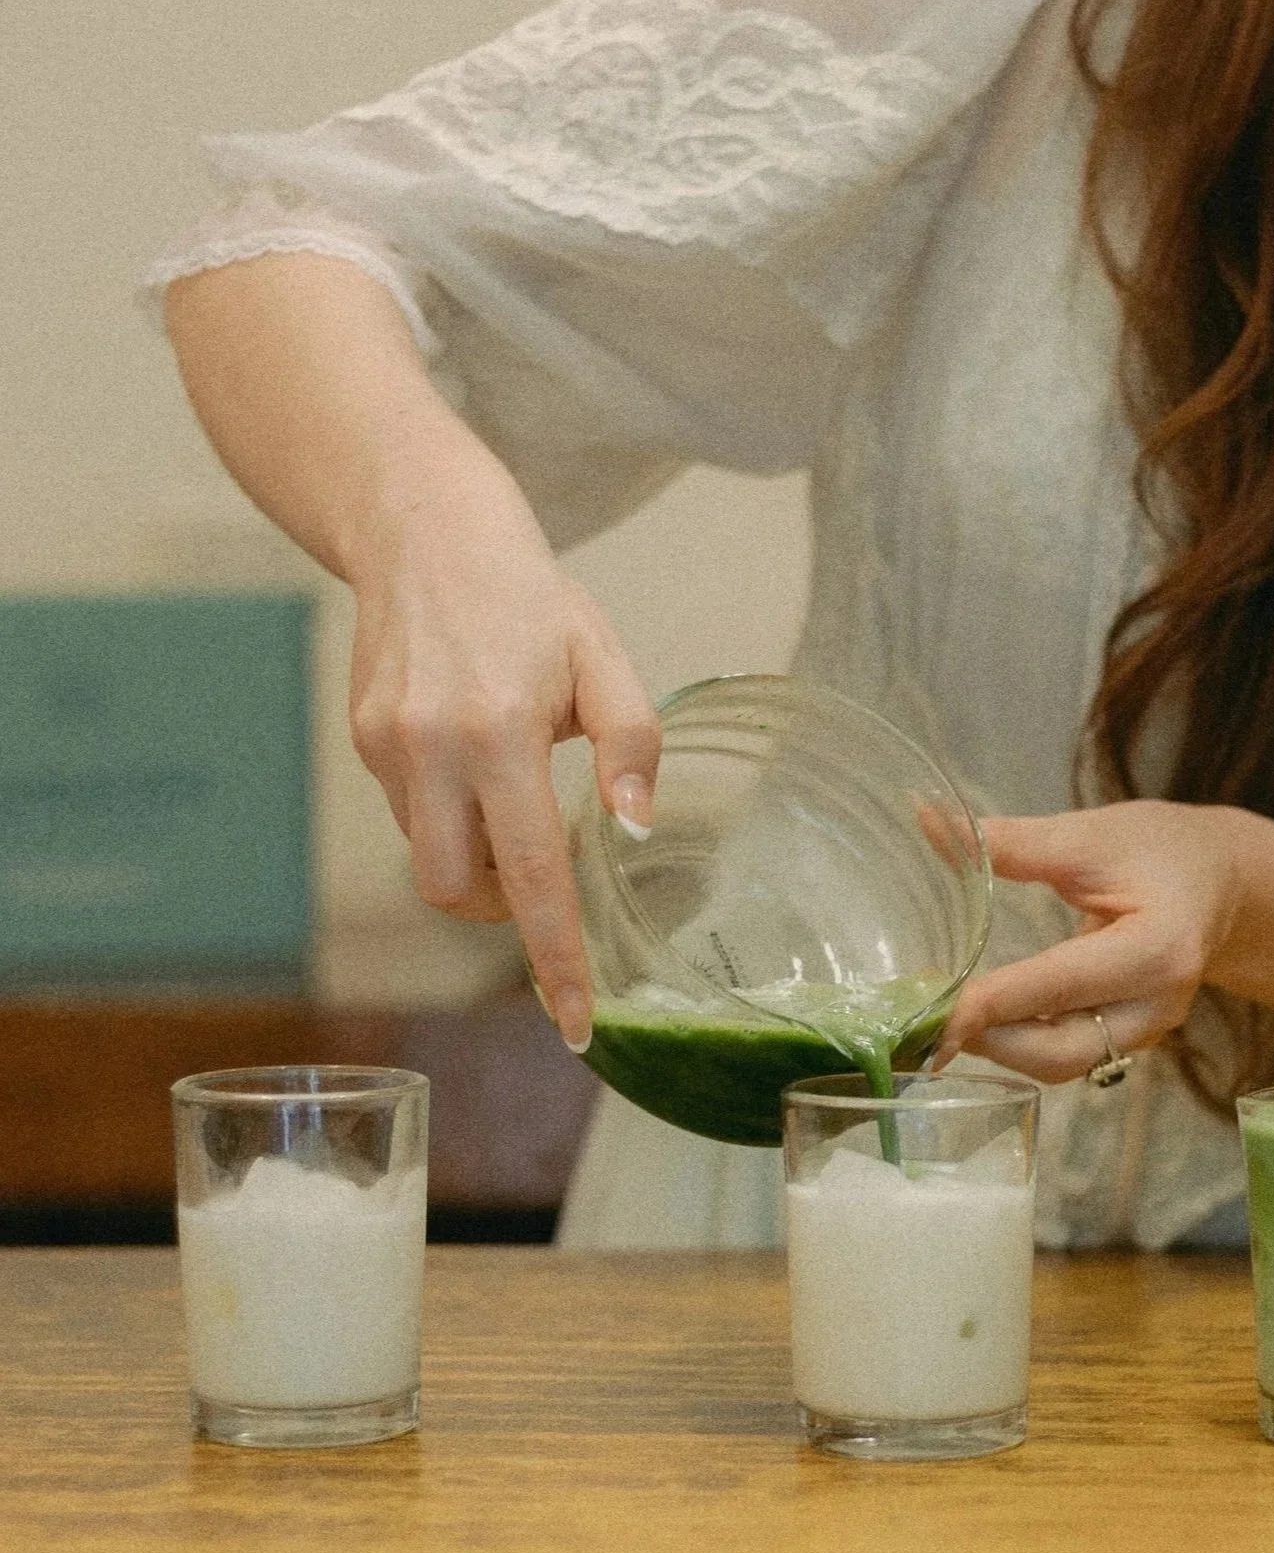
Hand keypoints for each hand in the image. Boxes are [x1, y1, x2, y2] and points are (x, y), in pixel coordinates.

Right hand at [346, 462, 659, 1050]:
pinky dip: (446, 811)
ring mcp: (385, 745)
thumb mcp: (604, 657)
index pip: (531, 875)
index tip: (574, 1022)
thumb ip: (631, 746)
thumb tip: (632, 827)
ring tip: (509, 790)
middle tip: (541, 869)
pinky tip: (472, 752)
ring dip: (474, 855)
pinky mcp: (361, 737)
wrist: (424, 529)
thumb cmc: (529, 594)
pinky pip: (407, 811)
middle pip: (455, 890)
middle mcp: (431, 748)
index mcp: (501, 733)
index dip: (554, 957)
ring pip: (426, 855)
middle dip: (501, 906)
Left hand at [934, 800, 1248, 1083]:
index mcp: (1159, 949)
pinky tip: (977, 1017)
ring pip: (1061, 1063)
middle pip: (1059, 1051)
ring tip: (941, 1017)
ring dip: (998, 1047)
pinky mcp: (1129, 1037)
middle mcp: (1158, 1004)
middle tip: (923, 1019)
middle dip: (988, 1040)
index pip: (1059, 986)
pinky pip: (1068, 1054)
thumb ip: (1008, 841)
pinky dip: (1018, 1042)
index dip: (991, 1003)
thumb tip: (926, 818)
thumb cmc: (1159, 848)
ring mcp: (1147, 1029)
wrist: (1219, 878)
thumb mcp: (1087, 835)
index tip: (933, 1008)